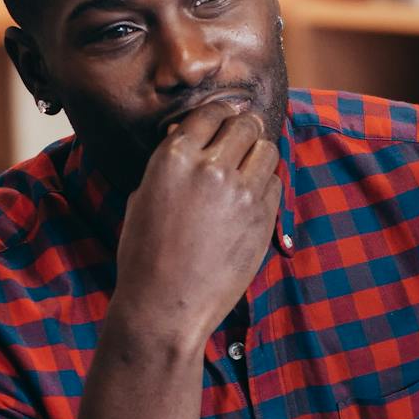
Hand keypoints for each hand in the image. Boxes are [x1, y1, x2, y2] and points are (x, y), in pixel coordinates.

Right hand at [111, 100, 280, 346]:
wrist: (165, 305)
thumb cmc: (144, 255)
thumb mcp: (143, 197)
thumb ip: (170, 163)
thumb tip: (187, 136)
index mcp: (174, 157)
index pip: (210, 113)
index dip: (220, 113)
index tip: (225, 117)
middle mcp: (211, 168)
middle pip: (245, 125)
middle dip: (244, 128)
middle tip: (242, 136)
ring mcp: (242, 193)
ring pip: (267, 149)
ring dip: (258, 153)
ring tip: (247, 166)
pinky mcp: (263, 218)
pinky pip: (275, 182)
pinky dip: (265, 183)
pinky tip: (251, 196)